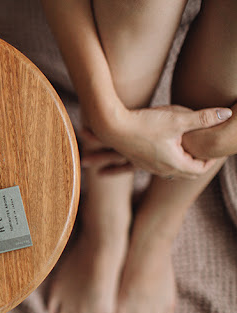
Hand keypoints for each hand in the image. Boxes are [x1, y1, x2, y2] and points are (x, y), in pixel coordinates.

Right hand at [81, 104, 231, 178]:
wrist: (112, 127)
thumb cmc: (145, 123)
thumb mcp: (177, 119)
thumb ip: (203, 118)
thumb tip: (228, 114)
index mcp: (174, 163)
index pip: (200, 169)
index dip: (211, 160)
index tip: (215, 149)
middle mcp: (162, 169)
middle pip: (187, 173)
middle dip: (198, 163)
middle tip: (206, 152)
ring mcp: (148, 167)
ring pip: (172, 171)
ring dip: (183, 162)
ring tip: (188, 151)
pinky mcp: (138, 161)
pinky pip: (159, 166)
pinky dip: (168, 161)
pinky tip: (167, 150)